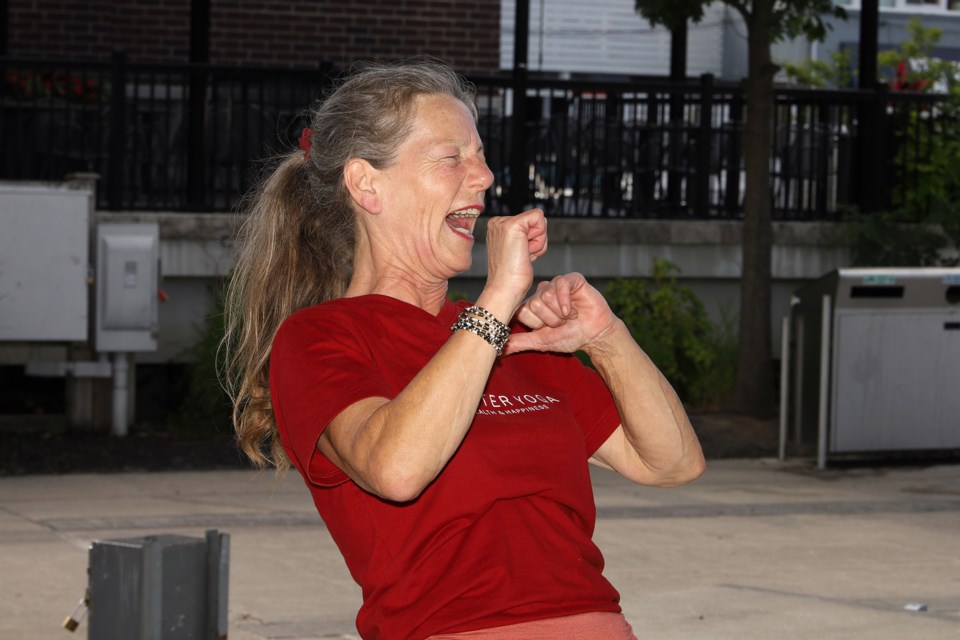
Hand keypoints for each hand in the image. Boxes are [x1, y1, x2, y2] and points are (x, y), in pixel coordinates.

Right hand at [480, 209, 547, 316]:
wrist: (504, 289)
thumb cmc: (512, 277)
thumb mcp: (519, 250)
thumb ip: (526, 235)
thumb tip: (541, 220)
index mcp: (497, 227)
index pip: (530, 222)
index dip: (533, 241)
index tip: (520, 255)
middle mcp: (498, 222)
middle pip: (536, 221)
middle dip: (537, 241)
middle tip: (522, 257)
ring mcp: (503, 222)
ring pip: (540, 221)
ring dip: (538, 243)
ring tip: (522, 256)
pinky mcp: (513, 225)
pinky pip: (539, 219)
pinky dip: (539, 240)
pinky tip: (526, 252)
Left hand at [504, 273, 619, 354]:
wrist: (594, 335)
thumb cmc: (569, 337)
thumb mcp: (541, 342)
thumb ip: (520, 342)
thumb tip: (498, 350)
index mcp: (532, 306)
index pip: (522, 311)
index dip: (538, 324)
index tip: (549, 329)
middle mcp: (542, 293)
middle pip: (535, 303)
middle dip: (551, 319)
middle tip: (562, 322)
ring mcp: (555, 285)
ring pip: (546, 295)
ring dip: (561, 312)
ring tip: (570, 315)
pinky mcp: (571, 280)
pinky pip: (560, 284)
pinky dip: (566, 301)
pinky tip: (573, 309)